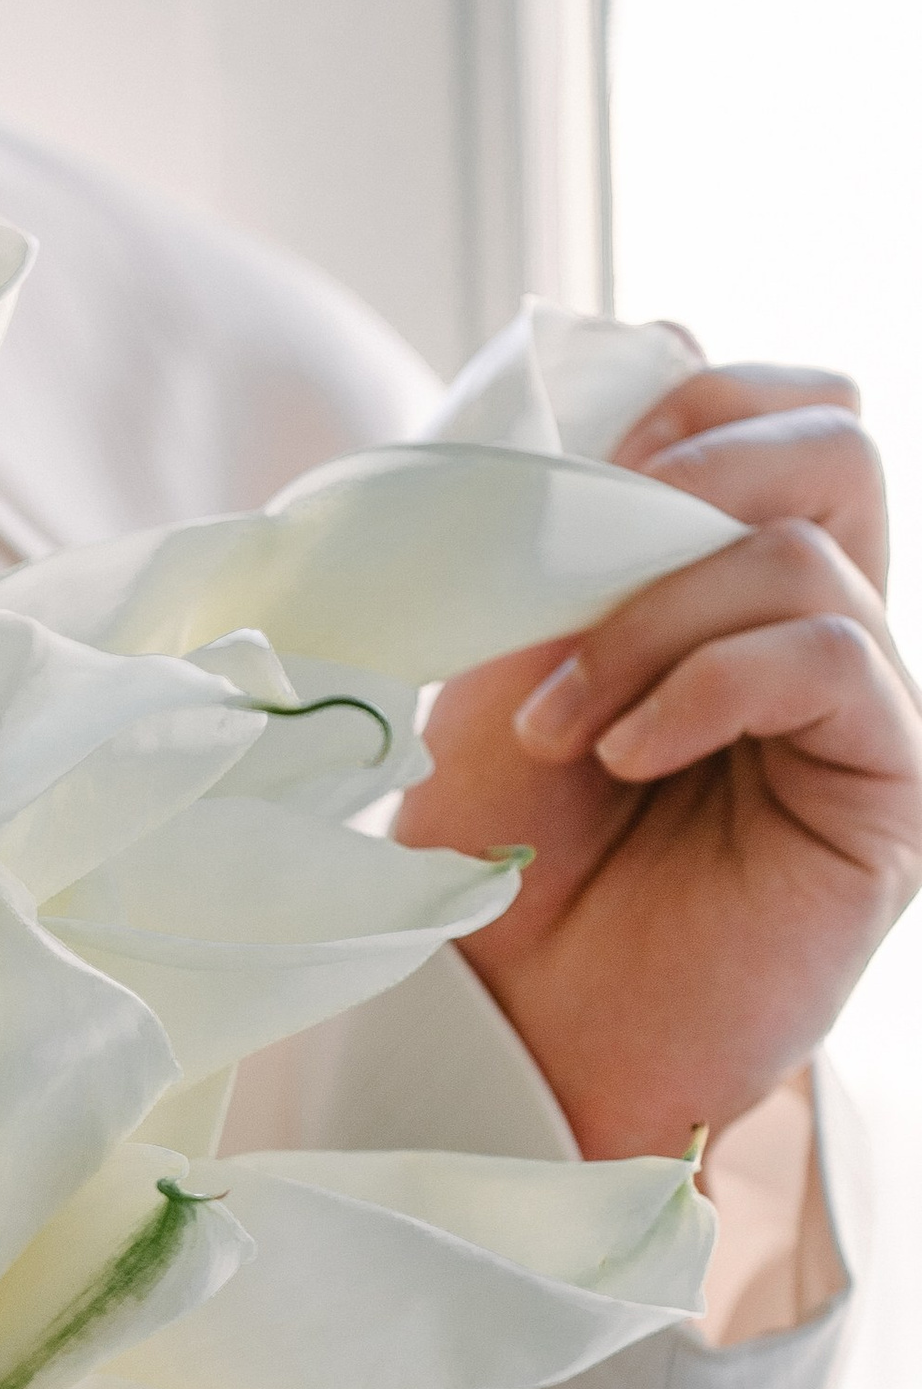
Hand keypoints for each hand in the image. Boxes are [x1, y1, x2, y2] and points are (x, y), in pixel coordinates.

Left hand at [397, 364, 919, 1155]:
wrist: (516, 1030)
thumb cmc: (505, 852)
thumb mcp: (508, 653)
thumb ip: (572, 527)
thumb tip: (644, 357)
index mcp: (731, 579)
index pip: (770, 410)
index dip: (681, 397)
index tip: (562, 470)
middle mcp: (820, 624)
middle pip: (835, 436)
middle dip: (694, 463)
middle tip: (577, 550)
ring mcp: (865, 705)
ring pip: (803, 551)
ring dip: (649, 618)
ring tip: (558, 721)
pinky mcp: (889, 787)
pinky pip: (833, 656)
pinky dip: (706, 681)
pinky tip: (626, 752)